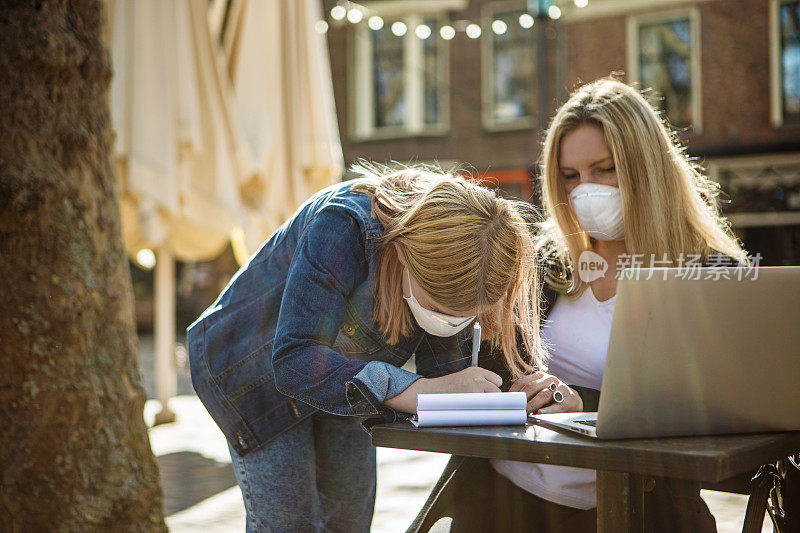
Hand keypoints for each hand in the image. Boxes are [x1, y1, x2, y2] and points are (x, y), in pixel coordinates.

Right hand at [383, 367, 502, 412]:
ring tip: (473, 406)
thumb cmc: (447, 390)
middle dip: (492, 399)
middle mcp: (478, 376)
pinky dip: (482, 411)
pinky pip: (486, 408)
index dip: (493, 390)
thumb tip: (496, 397)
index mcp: (476, 370)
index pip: (498, 381)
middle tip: (479, 403)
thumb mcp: (465, 379)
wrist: (430, 392)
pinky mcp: (473, 397)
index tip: (487, 396)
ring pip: (493, 400)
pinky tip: (471, 410)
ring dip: (487, 405)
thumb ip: (480, 383)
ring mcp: (476, 386)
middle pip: (498, 391)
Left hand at [509, 370, 582, 413]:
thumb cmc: (551, 396)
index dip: (514, 391)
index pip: (523, 381)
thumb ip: (527, 392)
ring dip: (532, 404)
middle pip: (532, 387)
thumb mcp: (539, 389)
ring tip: (525, 412)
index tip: (508, 400)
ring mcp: (560, 388)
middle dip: (522, 398)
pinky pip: (557, 405)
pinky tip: (540, 413)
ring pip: (543, 395)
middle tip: (516, 407)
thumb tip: (510, 400)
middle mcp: (550, 379)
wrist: (572, 399)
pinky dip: (548, 410)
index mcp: (540, 376)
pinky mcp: (568, 399)